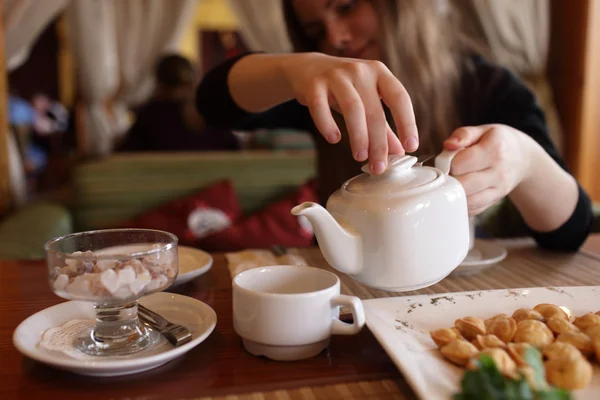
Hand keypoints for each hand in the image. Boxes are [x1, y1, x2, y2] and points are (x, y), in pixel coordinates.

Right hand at [280, 52, 418, 173]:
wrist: (307, 68)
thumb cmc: (344, 88)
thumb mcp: (366, 100)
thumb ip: (383, 126)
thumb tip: (399, 152)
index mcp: (379, 73)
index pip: (400, 98)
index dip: (407, 123)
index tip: (411, 146)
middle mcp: (360, 71)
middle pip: (374, 110)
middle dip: (378, 142)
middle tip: (379, 166)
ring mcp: (336, 76)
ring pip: (352, 108)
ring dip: (358, 136)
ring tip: (360, 157)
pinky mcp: (314, 84)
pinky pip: (321, 107)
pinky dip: (328, 124)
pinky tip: (334, 139)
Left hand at [443, 124, 531, 215]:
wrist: (523, 158)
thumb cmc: (499, 142)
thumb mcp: (484, 130)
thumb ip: (463, 135)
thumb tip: (448, 145)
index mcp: (494, 150)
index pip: (460, 163)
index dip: (448, 162)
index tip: (449, 159)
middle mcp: (499, 172)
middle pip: (462, 185)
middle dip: (450, 179)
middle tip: (449, 172)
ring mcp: (499, 189)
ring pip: (467, 200)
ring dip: (455, 192)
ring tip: (456, 180)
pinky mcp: (495, 201)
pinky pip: (472, 209)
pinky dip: (462, 202)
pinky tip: (463, 190)